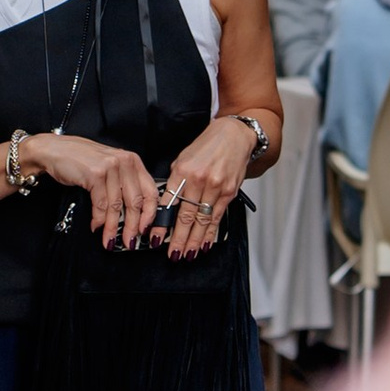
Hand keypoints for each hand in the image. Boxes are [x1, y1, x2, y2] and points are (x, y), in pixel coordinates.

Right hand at [28, 130, 162, 247]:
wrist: (54, 150)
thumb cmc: (81, 159)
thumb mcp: (109, 167)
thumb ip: (123, 185)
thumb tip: (133, 214)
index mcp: (132, 161)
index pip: (150, 191)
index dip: (150, 214)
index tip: (145, 229)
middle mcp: (124, 162)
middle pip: (135, 202)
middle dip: (132, 227)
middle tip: (129, 241)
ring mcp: (110, 167)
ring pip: (116, 206)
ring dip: (112, 227)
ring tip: (110, 239)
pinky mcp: (95, 174)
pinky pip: (100, 204)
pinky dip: (98, 219)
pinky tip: (96, 225)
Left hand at [154, 117, 258, 257]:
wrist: (233, 135)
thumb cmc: (207, 146)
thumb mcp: (183, 158)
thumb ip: (175, 181)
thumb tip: (167, 205)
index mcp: (183, 170)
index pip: (169, 203)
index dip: (162, 224)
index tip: (156, 239)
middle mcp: (199, 180)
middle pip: (186, 216)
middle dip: (179, 239)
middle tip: (172, 254)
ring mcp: (216, 187)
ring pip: (203, 221)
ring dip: (195, 241)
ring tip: (187, 255)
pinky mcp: (229, 192)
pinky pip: (217, 217)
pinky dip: (211, 233)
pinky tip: (206, 244)